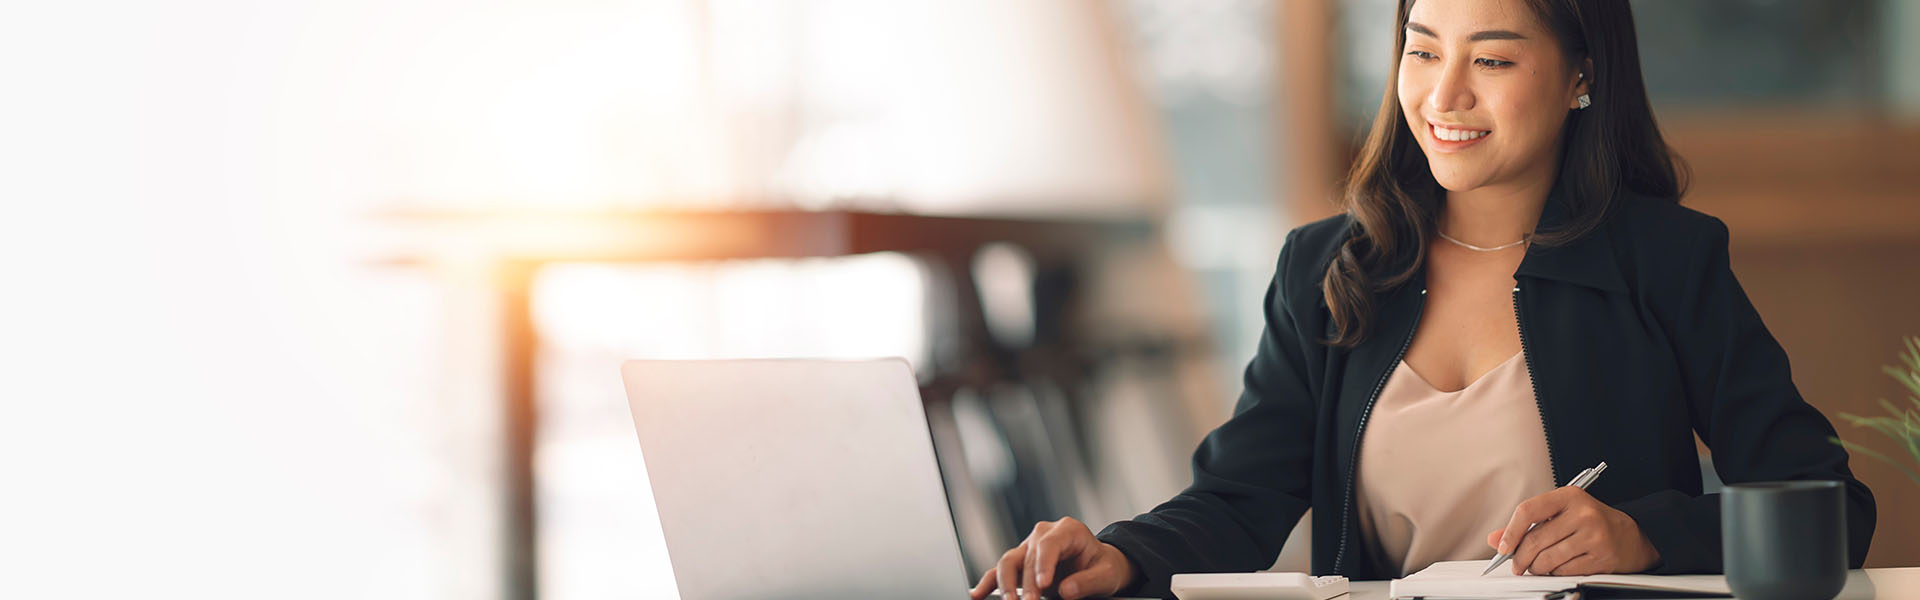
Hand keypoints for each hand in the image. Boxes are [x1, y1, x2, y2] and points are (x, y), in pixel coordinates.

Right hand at [968, 516, 1135, 599]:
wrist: (1098, 566)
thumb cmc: (1103, 566)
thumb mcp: (1106, 574)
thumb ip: (1088, 581)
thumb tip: (1066, 589)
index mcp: (1068, 530)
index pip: (1049, 544)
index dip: (1044, 564)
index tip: (1044, 584)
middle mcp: (1044, 535)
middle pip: (1027, 557)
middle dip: (1027, 584)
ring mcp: (1029, 547)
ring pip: (1008, 562)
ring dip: (1006, 584)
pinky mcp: (1020, 562)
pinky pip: (1000, 571)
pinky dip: (988, 583)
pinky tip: (978, 594)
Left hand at [1484, 486, 1659, 575]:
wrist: (1631, 536)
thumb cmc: (1591, 522)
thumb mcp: (1560, 514)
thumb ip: (1527, 525)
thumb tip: (1495, 539)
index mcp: (1569, 496)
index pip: (1528, 510)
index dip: (1510, 531)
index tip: (1503, 547)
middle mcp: (1582, 513)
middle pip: (1535, 540)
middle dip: (1520, 558)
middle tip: (1517, 565)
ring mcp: (1594, 536)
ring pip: (1547, 560)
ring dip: (1537, 568)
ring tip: (1539, 566)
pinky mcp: (1601, 557)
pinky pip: (1564, 571)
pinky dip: (1555, 573)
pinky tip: (1560, 567)